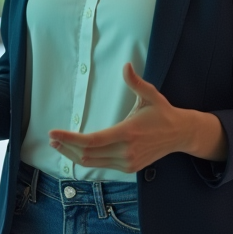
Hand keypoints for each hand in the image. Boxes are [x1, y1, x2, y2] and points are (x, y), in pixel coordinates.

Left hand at [46, 64, 224, 172]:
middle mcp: (126, 151)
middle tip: (52, 138)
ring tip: (59, 144)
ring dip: (72, 154)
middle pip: (87, 154)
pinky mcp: (129, 168)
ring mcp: (127, 162)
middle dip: (66, 146)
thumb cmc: (163, 113)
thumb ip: (136, 82)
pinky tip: (76, 151)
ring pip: (92, 162)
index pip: (91, 140)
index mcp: (128, 133)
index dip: (70, 138)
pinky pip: (101, 165)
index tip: (53, 132)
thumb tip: (126, 66)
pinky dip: (86, 159)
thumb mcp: (151, 95)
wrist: (180, 135)